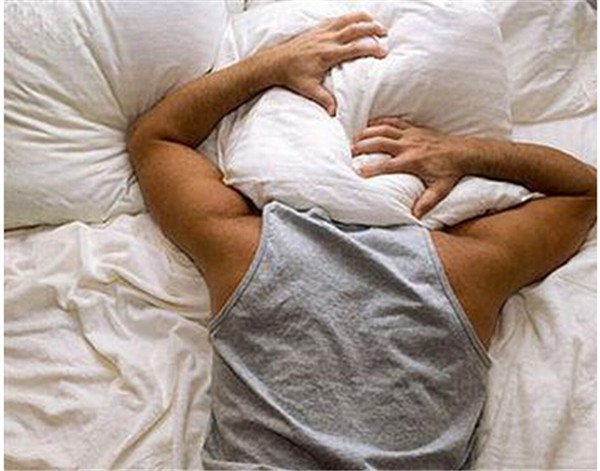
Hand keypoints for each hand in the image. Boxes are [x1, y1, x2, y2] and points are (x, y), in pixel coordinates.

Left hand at [271, 12, 386, 115]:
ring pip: (347, 20)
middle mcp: (326, 40)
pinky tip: (358, 20)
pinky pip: (337, 19)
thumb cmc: (293, 76)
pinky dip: (349, 17)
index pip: (354, 48)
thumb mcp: (309, 90)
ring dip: (363, 19)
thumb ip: (324, 100)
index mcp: (327, 54)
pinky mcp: (317, 28)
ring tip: (377, 22)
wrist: (276, 62)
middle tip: (386, 33)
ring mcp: (322, 32)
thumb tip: (335, 113)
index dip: (371, 48)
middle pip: (354, 29)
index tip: (383, 52)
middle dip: (372, 29)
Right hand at [352, 116, 474, 217]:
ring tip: (354, 138)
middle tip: (349, 151)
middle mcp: (409, 145)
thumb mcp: (440, 190)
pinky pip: (394, 121)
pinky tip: (370, 125)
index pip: (387, 165)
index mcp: (413, 161)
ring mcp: (411, 134)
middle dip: (363, 146)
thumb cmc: (450, 172)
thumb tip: (414, 217)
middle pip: (380, 142)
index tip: (357, 172)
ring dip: (368, 132)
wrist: (464, 153)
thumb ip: (426, 203)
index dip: (371, 169)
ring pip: (384, 129)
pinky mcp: (414, 128)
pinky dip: (380, 122)